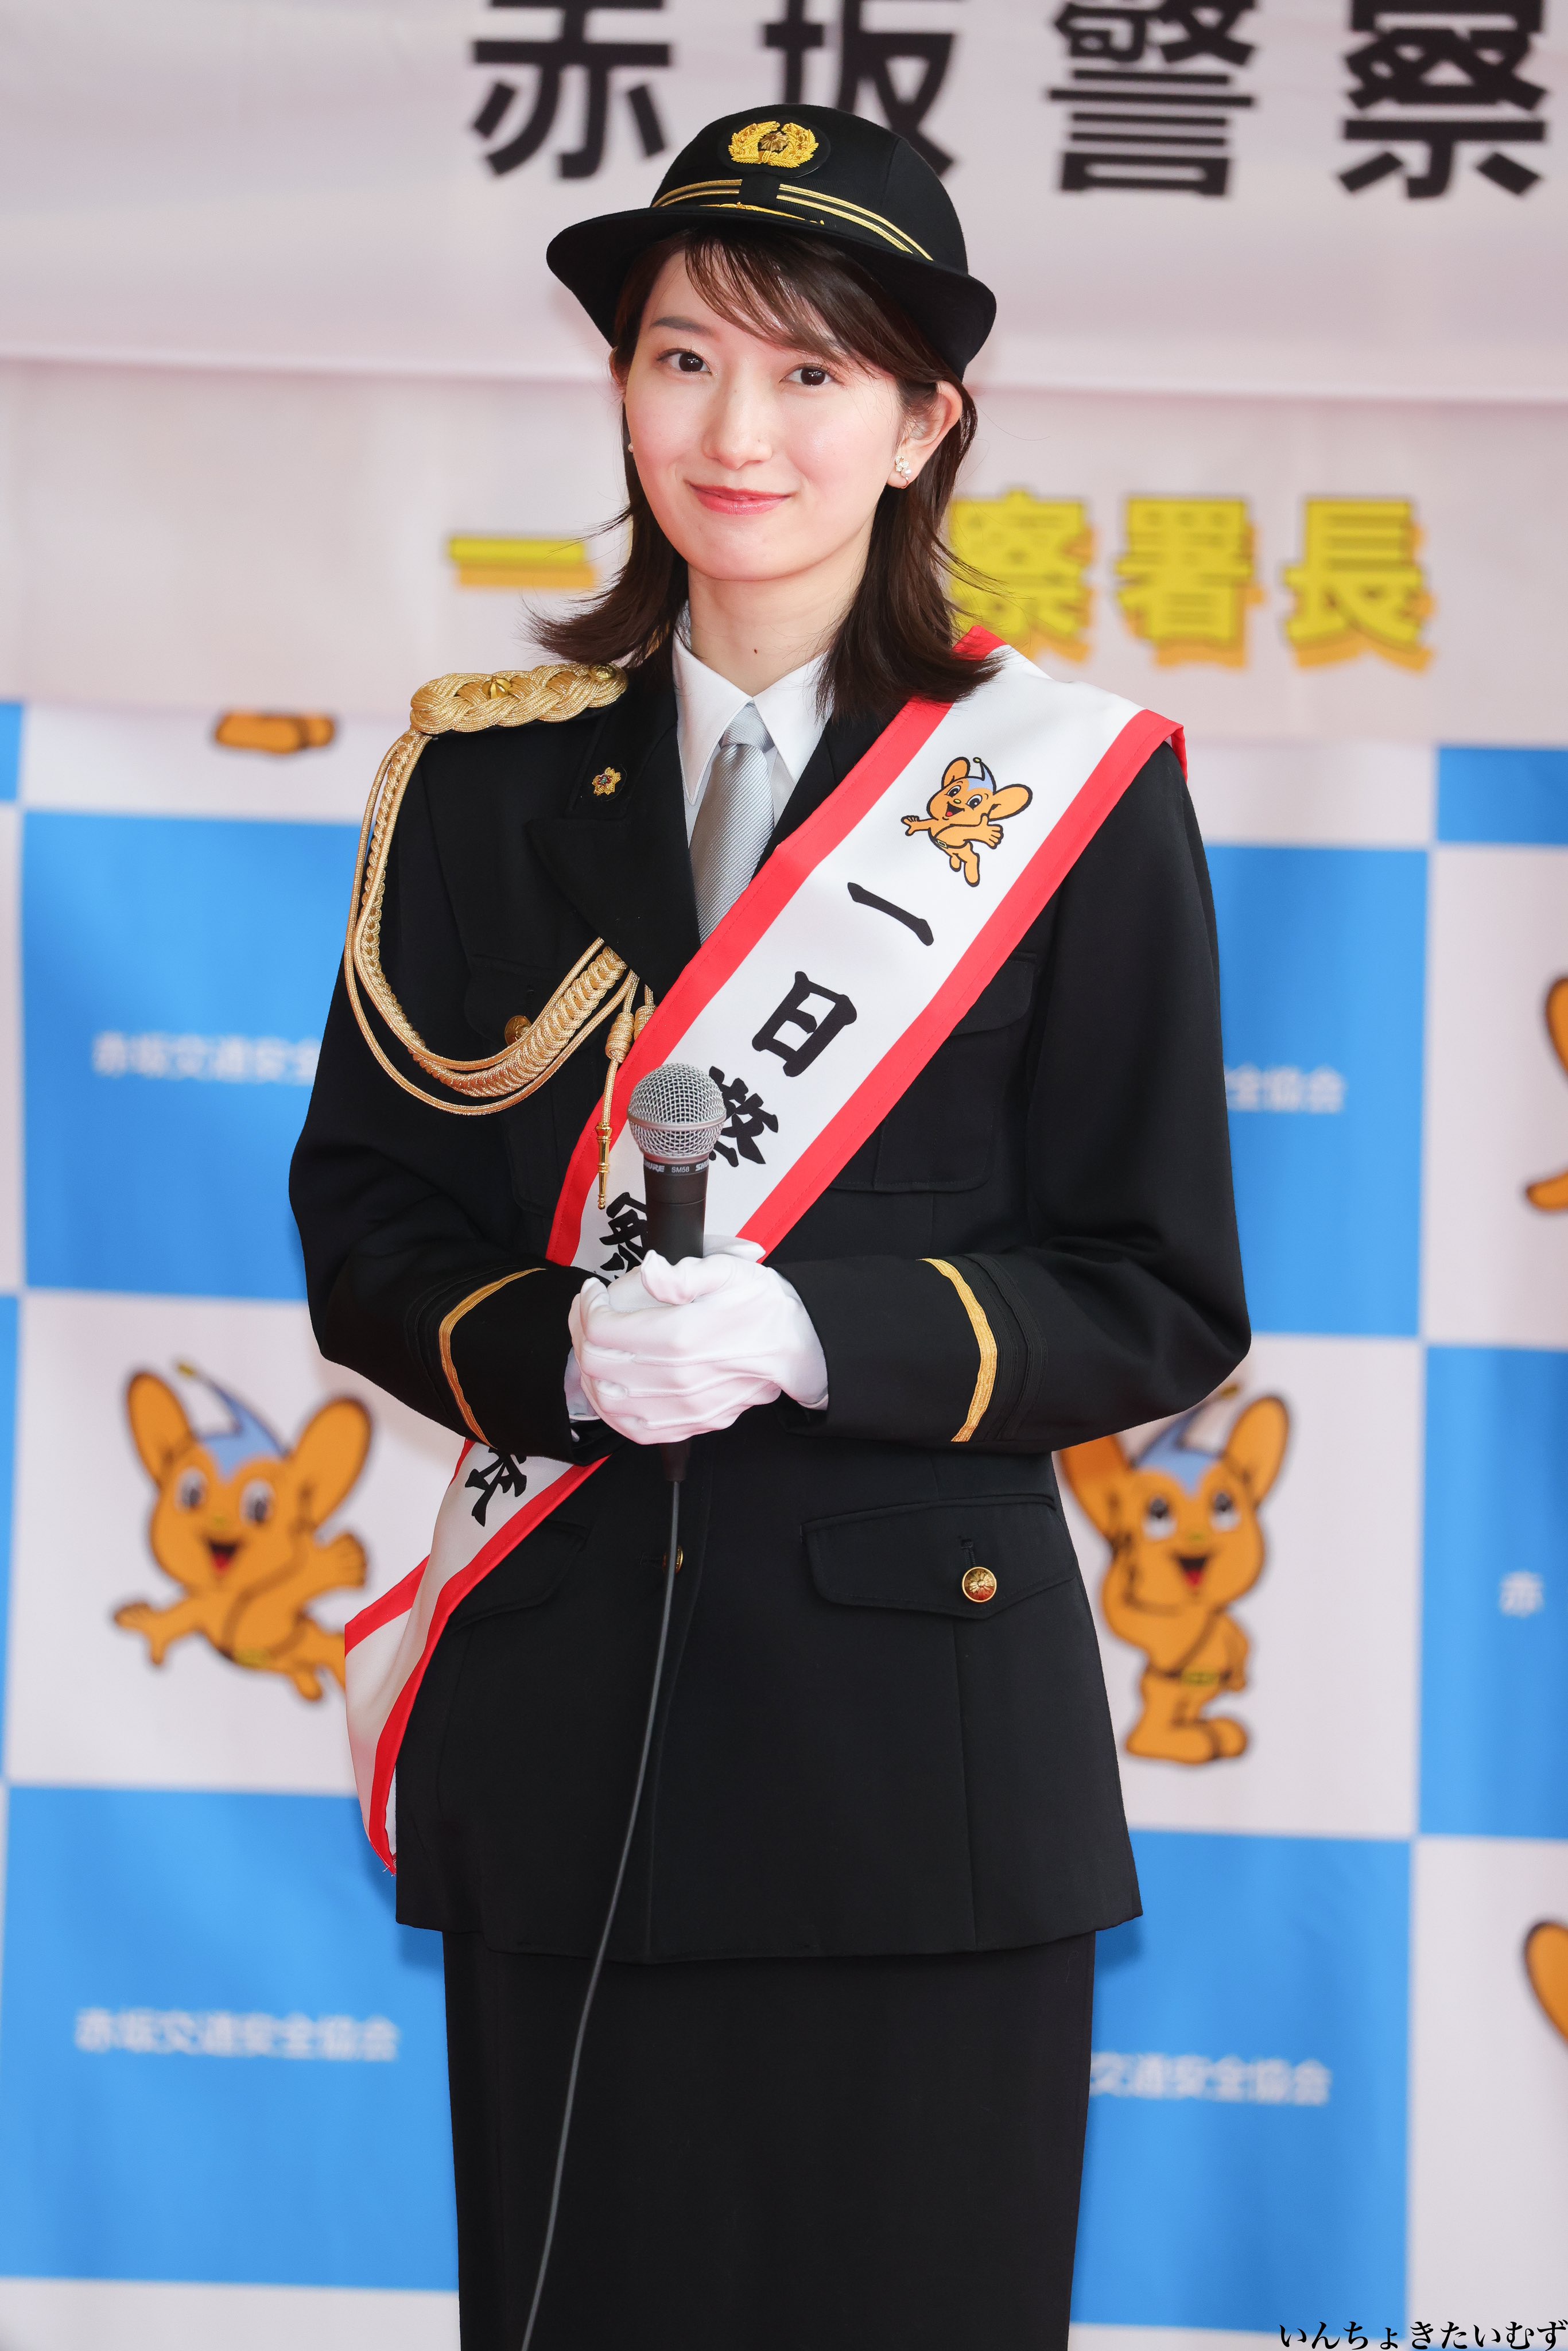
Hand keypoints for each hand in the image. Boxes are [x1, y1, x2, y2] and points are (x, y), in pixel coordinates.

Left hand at [567, 1238, 828, 1445]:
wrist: (797, 1346)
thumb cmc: (763, 1307)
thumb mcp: (730, 1271)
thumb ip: (684, 1272)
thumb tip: (651, 1269)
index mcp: (681, 1336)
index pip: (602, 1329)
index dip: (587, 1306)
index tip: (593, 1292)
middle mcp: (677, 1378)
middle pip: (597, 1363)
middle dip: (581, 1332)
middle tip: (589, 1312)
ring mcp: (683, 1406)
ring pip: (606, 1400)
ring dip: (589, 1371)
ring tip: (595, 1346)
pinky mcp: (690, 1423)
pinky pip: (634, 1429)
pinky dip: (611, 1410)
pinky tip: (610, 1385)